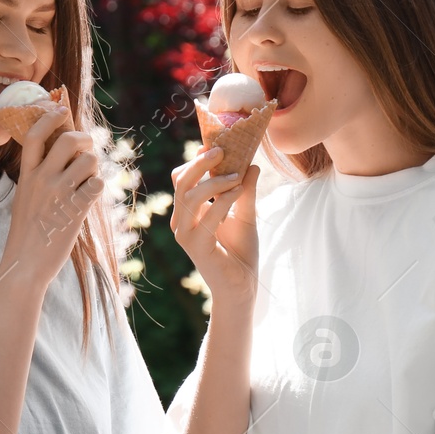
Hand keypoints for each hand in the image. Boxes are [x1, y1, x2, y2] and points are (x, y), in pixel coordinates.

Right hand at [0, 106, 103, 287]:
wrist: (25, 264)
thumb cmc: (27, 233)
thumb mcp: (25, 198)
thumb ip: (39, 177)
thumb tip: (64, 156)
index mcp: (26, 175)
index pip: (36, 134)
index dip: (50, 116)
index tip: (60, 109)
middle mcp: (41, 180)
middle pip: (68, 140)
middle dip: (85, 140)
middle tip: (87, 150)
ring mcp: (58, 194)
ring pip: (88, 160)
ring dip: (94, 167)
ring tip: (88, 180)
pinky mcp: (75, 210)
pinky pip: (97, 183)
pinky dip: (98, 187)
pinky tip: (90, 197)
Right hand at [169, 145, 258, 305]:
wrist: (242, 287)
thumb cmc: (240, 253)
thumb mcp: (246, 215)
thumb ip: (246, 192)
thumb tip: (253, 165)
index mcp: (188, 212)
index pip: (182, 179)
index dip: (195, 160)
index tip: (216, 146)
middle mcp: (181, 221)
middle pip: (181, 182)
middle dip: (199, 163)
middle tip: (221, 150)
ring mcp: (185, 234)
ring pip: (190, 196)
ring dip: (214, 181)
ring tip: (237, 174)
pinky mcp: (195, 246)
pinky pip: (207, 216)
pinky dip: (223, 199)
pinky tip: (240, 190)